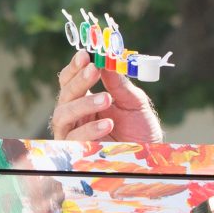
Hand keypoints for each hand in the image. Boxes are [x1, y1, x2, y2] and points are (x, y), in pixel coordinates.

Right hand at [49, 51, 163, 142]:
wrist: (150, 157)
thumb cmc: (141, 129)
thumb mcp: (134, 102)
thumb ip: (120, 84)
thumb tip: (108, 60)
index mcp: (86, 100)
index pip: (71, 80)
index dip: (75, 66)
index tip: (86, 54)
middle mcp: (75, 116)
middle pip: (64, 94)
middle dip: (78, 81)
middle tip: (94, 69)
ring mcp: (73, 134)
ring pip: (62, 115)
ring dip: (83, 104)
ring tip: (105, 99)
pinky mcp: (76, 152)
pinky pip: (73, 138)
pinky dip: (89, 129)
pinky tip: (107, 122)